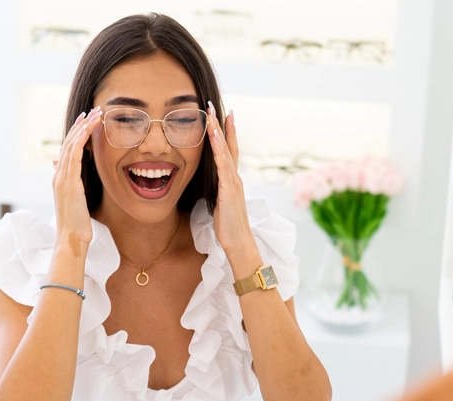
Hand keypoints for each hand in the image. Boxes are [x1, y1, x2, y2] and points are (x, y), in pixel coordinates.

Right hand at [52, 107, 102, 253]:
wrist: (71, 239)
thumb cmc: (77, 224)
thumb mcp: (75, 201)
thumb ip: (71, 184)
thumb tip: (65, 171)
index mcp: (60, 178)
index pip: (68, 149)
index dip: (77, 133)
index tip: (87, 120)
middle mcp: (58, 175)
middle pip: (68, 143)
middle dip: (80, 125)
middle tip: (93, 110)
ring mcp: (61, 178)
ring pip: (71, 145)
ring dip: (83, 127)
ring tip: (95, 114)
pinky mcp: (68, 183)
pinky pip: (73, 155)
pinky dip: (80, 140)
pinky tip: (89, 129)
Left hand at [205, 101, 255, 258]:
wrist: (240, 243)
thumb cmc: (229, 228)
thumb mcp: (221, 205)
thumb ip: (219, 192)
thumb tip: (213, 187)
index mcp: (232, 181)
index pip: (228, 152)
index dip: (226, 134)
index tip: (222, 116)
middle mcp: (235, 178)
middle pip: (229, 146)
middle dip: (223, 125)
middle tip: (215, 105)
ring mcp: (233, 183)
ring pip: (226, 152)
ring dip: (219, 132)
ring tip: (213, 114)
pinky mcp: (229, 191)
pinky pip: (223, 167)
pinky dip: (220, 151)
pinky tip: (215, 138)